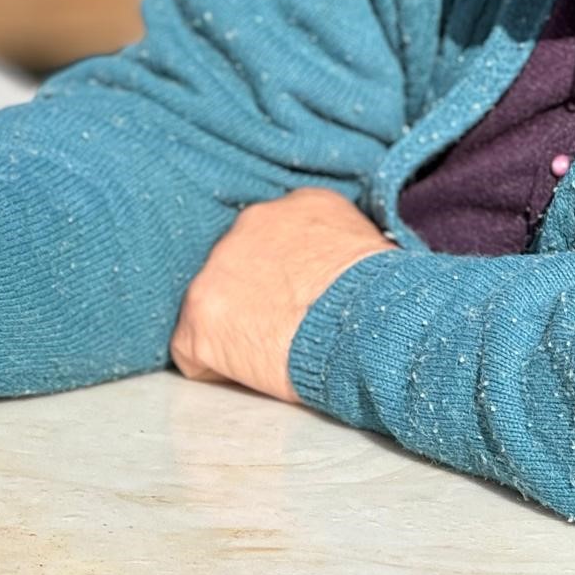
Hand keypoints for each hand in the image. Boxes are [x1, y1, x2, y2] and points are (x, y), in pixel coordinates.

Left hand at [171, 188, 393, 402]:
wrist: (368, 324)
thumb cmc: (382, 301)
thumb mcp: (370, 250)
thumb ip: (336, 251)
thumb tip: (336, 278)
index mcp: (299, 205)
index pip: (275, 237)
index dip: (285, 275)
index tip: (301, 298)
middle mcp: (252, 222)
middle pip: (238, 266)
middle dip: (256, 296)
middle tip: (288, 327)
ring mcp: (219, 266)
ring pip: (214, 303)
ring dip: (236, 328)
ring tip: (276, 351)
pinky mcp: (201, 313)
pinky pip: (193, 347)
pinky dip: (218, 365)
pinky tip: (256, 369)